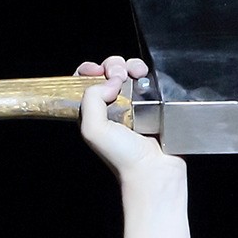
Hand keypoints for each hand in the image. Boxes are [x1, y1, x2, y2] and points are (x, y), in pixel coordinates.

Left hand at [76, 54, 165, 182]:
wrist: (153, 170)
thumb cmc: (123, 157)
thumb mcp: (92, 130)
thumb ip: (91, 99)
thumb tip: (111, 80)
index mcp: (93, 113)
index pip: (83, 82)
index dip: (88, 71)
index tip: (97, 70)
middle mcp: (111, 107)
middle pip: (106, 72)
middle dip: (112, 66)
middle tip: (120, 76)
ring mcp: (132, 105)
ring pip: (127, 72)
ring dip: (130, 66)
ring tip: (136, 74)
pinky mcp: (151, 104)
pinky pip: (147, 80)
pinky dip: (146, 73)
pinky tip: (147, 78)